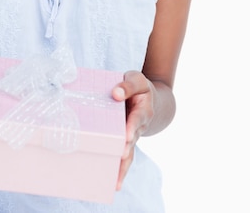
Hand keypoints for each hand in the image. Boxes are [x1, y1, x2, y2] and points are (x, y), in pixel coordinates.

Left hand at [111, 71, 154, 189]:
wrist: (149, 99)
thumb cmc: (139, 88)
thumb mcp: (137, 79)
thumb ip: (128, 85)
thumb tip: (116, 93)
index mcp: (143, 109)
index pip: (137, 119)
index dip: (132, 126)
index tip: (127, 135)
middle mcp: (139, 126)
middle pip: (133, 139)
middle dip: (127, 148)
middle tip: (121, 155)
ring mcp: (133, 136)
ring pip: (130, 154)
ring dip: (123, 166)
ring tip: (115, 181)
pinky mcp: (125, 141)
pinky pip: (124, 157)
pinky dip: (119, 169)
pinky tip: (113, 183)